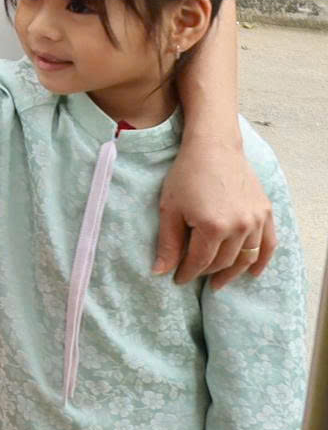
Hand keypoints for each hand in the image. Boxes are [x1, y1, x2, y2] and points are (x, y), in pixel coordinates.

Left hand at [155, 135, 277, 285]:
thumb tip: (160, 272)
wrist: (213, 148)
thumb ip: (168, 243)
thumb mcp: (170, 208)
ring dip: (232, 272)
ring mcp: (256, 220)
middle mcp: (239, 226)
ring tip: (218, 282)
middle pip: (223, 262)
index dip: (187, 273)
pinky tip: (252, 273)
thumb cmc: (186, 175)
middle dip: (206, 272)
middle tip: (194, 277)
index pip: (200, 262)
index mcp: (213, 227)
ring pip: (246, 257)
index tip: (177, 278)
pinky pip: (269, 245)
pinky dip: (261, 261)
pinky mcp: (266, 212)